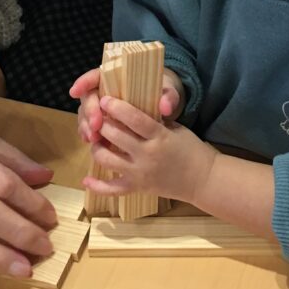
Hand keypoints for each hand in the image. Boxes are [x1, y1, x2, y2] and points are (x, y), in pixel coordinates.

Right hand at [70, 66, 184, 143]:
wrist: (165, 104)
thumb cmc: (163, 92)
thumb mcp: (169, 91)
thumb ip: (168, 96)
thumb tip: (165, 107)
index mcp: (119, 76)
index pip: (96, 75)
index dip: (83, 82)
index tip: (75, 91)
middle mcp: (107, 90)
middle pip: (89, 97)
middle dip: (89, 112)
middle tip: (96, 126)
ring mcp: (104, 106)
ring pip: (86, 114)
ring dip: (87, 126)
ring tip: (93, 139)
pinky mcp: (105, 121)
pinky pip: (91, 127)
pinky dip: (90, 134)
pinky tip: (92, 144)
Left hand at [82, 94, 214, 201]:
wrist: (202, 179)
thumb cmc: (190, 149)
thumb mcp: (176, 129)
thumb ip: (154, 120)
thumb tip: (129, 108)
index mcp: (159, 137)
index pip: (134, 118)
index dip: (117, 107)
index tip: (105, 99)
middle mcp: (147, 155)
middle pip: (115, 136)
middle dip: (102, 124)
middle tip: (97, 116)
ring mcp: (140, 173)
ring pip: (107, 160)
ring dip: (97, 147)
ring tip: (97, 140)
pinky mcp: (137, 188)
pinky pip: (113, 189)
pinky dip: (97, 186)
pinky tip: (86, 180)